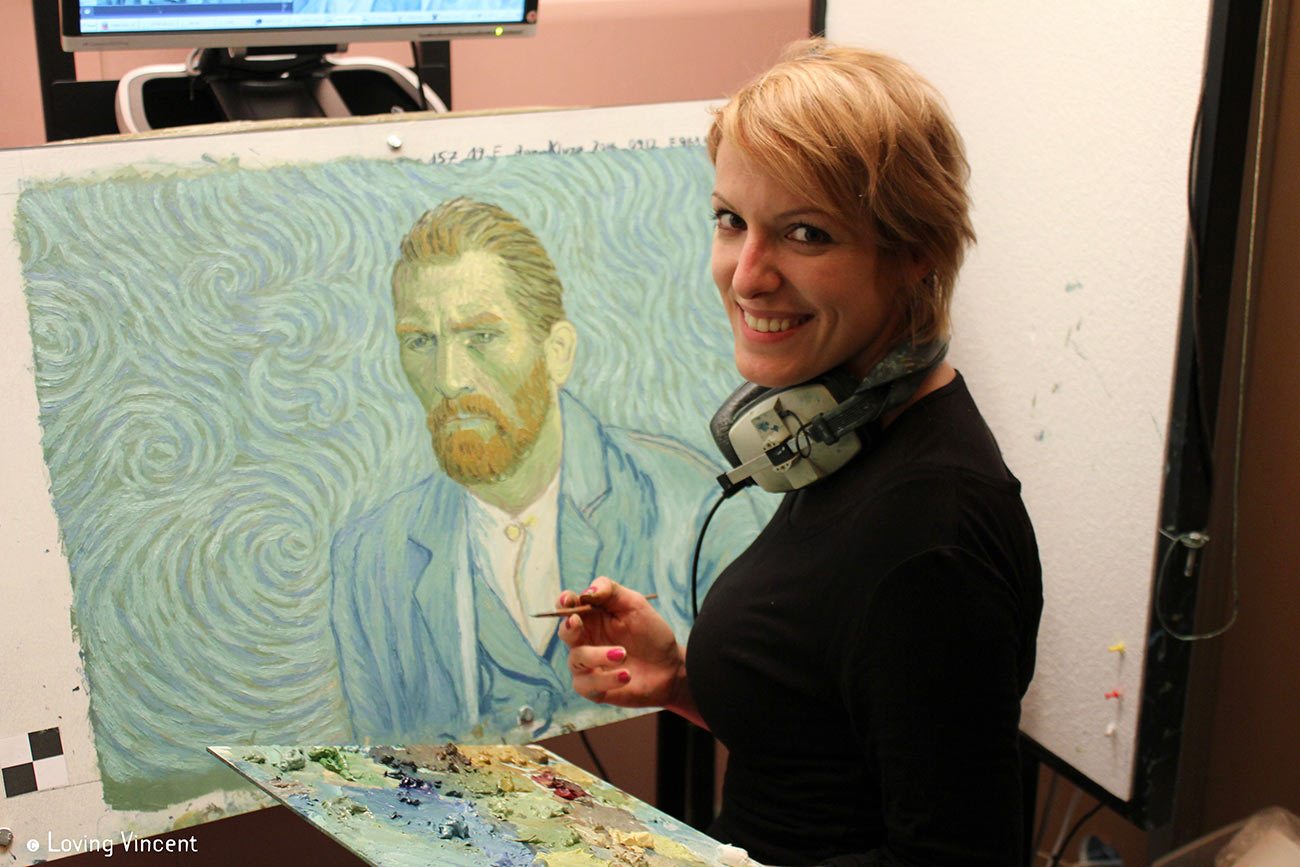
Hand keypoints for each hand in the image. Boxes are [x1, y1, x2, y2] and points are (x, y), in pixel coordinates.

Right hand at [557, 576, 689, 710]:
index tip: (569, 600)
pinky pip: (587, 684)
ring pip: (576, 659)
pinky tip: (625, 675)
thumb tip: (587, 592)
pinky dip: (605, 679)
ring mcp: (588, 665)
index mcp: (591, 617)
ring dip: (597, 655)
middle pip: (565, 632)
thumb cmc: (650, 633)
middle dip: (569, 628)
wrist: (671, 667)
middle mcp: (585, 640)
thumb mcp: (634, 604)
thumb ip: (610, 591)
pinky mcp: (594, 688)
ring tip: (623, 654)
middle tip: (577, 623)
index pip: (568, 606)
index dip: (564, 601)